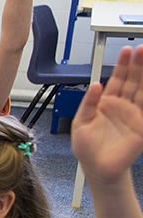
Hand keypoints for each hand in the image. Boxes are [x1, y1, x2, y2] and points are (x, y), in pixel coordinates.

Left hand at [72, 45, 142, 185]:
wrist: (97, 168)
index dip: (122, 66)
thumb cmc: (88, 148)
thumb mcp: (81, 122)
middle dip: (136, 65)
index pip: (117, 80)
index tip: (127, 51)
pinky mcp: (140, 126)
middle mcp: (121, 106)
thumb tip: (95, 85)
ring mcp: (133, 115)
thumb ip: (87, 103)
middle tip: (141, 49)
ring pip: (141, 90)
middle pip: (132, 81)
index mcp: (106, 104)